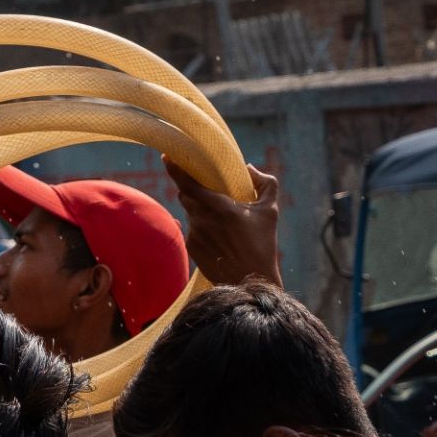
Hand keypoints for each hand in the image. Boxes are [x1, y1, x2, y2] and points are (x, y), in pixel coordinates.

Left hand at [165, 159, 281, 286]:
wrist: (250, 280)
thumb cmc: (263, 243)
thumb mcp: (270, 210)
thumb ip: (264, 183)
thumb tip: (248, 168)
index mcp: (220, 207)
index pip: (189, 183)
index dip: (175, 169)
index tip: (166, 156)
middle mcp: (202, 219)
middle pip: (186, 195)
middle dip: (192, 188)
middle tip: (206, 187)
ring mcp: (194, 234)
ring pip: (190, 211)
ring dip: (201, 208)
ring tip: (222, 219)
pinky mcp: (191, 247)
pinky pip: (192, 228)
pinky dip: (202, 225)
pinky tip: (219, 237)